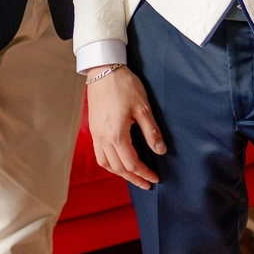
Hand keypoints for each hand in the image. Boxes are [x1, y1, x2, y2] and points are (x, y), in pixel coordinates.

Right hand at [87, 66, 165, 189]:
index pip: (131, 163)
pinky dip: (109, 164)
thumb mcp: (143, 107)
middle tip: (146, 184)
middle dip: (133, 178)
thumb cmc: (124, 86)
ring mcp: (96, 134)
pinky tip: (118, 162)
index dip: (144, 173)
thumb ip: (151, 131)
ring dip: (119, 173)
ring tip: (133, 176)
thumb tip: (160, 150)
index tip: (155, 178)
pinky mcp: (93, 129)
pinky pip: (99, 154)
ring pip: (106, 163)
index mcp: (116, 135)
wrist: (103, 70)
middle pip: (118, 168)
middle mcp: (103, 138)